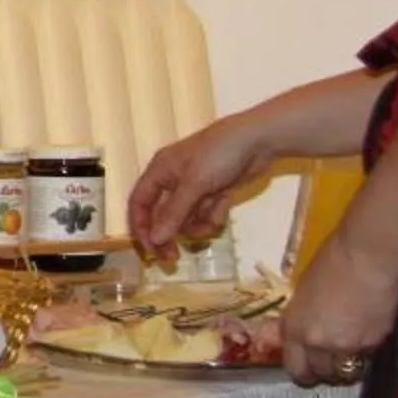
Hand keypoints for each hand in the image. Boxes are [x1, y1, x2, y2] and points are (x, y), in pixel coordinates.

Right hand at [129, 116, 274, 263]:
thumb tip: (154, 240)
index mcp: (160, 171)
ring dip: (198, 224)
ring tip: (212, 222)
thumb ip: (173, 214)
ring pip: (187, 218)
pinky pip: (207, 212)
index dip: (141, 227)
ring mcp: (195, 186)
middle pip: (162, 215)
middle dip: (169, 235)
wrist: (259, 139)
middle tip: (173, 259)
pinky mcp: (215, 191)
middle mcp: (173, 180)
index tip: (151, 250)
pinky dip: (215, 213)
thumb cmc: (219, 155)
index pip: (139, 203)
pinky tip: (225, 202)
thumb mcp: (194, 184)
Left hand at [280, 233, 397, 386]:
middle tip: (334, 359)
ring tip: (354, 347)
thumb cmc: (331, 262)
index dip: (303, 371)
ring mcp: (347, 347)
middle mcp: (317, 344)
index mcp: (295, 328)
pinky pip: (368, 355)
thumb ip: (303, 316)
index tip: (309, 370)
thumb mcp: (304, 291)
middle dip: (327, 369)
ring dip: (349, 364)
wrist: (366, 260)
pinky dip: (368, 348)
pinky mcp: (374, 344)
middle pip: (322, 373)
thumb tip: (304, 329)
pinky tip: (371, 329)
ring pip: (347, 370)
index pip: (294, 367)